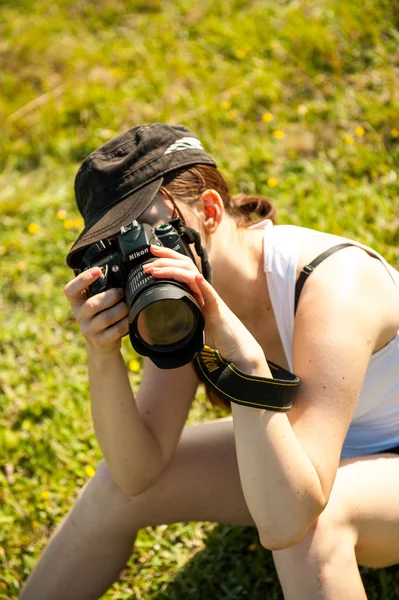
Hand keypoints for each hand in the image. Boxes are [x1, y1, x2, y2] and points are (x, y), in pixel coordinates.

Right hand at [64, 268, 128, 354]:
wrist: (103, 345)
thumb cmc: (102, 315)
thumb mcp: (97, 302)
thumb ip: (102, 289)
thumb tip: (119, 271)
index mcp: (77, 303)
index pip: (71, 290)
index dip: (82, 279)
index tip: (98, 270)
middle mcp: (79, 316)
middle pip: (92, 305)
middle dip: (110, 296)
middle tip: (121, 292)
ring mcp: (88, 330)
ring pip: (106, 318)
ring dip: (120, 309)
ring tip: (127, 305)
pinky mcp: (99, 341)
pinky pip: (115, 330)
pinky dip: (125, 323)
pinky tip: (129, 319)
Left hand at [144, 246, 266, 373]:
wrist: (236, 345)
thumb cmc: (218, 334)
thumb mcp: (193, 321)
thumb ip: (182, 313)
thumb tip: (162, 315)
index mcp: (197, 291)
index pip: (181, 267)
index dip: (167, 257)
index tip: (152, 251)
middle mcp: (204, 290)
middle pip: (186, 265)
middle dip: (166, 257)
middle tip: (149, 255)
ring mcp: (211, 297)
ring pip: (193, 275)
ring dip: (173, 269)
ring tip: (157, 269)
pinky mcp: (217, 308)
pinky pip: (210, 294)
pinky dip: (201, 284)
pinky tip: (195, 278)